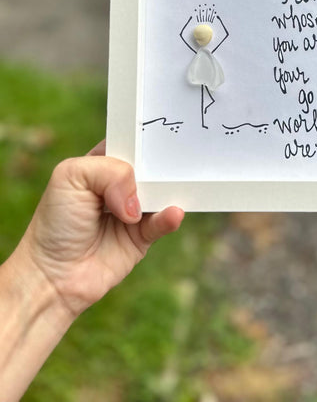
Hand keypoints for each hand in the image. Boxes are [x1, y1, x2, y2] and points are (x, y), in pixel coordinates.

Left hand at [18, 141, 183, 316]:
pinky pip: (163, 222)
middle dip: (161, 163)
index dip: (143, 137)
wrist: (52, 276)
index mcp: (102, 163)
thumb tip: (134, 201)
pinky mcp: (142, 236)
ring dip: (169, 189)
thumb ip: (109, 172)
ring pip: (162, 192)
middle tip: (174, 159)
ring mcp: (133, 210)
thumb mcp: (71, 176)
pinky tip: (172, 212)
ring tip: (172, 187)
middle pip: (151, 166)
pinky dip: (170, 216)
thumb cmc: (55, 223)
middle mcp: (120, 185)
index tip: (162, 130)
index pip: (130, 142)